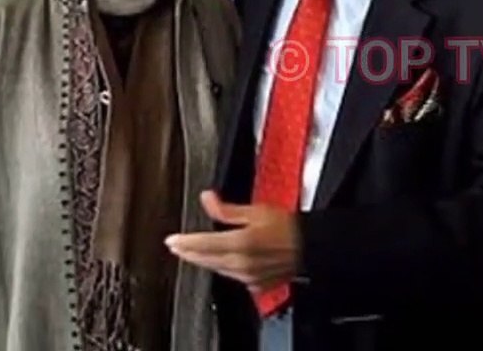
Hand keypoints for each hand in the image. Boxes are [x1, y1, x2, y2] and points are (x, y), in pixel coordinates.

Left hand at [165, 190, 301, 293]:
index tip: (171, 240)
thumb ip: (227, 209)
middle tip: (176, 247)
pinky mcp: (255, 285)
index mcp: (240, 243)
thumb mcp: (256, 210)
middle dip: (189, 253)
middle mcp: (241, 264)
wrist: (311, 247)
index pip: (203, 244)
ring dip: (204, 261)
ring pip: (217, 269)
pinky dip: (223, 268)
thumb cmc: (288, 227)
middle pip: (205, 260)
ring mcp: (248, 277)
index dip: (184, 242)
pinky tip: (221, 262)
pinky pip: (232, 276)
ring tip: (194, 253)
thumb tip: (207, 198)